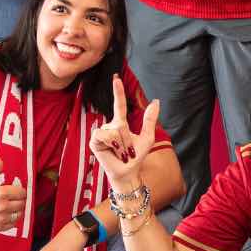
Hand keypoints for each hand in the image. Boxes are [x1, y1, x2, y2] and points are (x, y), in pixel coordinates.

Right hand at [0, 156, 26, 231]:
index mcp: (0, 194)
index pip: (21, 193)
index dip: (20, 190)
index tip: (16, 190)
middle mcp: (2, 207)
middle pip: (22, 203)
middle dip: (19, 199)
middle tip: (14, 197)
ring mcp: (0, 218)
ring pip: (19, 213)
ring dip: (18, 209)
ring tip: (12, 205)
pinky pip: (13, 223)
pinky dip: (13, 218)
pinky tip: (7, 213)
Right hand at [89, 75, 159, 192]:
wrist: (128, 172)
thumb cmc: (136, 156)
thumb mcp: (147, 137)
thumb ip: (149, 119)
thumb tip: (155, 101)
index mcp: (121, 123)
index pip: (118, 104)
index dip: (118, 91)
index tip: (116, 78)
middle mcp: (110, 126)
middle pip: (120, 124)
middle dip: (128, 139)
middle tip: (128, 151)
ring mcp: (101, 133)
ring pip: (113, 130)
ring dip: (121, 144)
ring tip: (121, 153)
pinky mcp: (95, 141)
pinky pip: (105, 136)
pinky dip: (113, 145)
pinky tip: (113, 152)